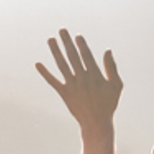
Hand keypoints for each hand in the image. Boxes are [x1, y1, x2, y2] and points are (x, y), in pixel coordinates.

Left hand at [36, 30, 122, 153]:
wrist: (96, 122)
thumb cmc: (108, 103)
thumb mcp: (116, 86)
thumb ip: (112, 68)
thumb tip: (107, 51)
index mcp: (95, 75)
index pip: (86, 56)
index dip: (81, 45)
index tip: (77, 36)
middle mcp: (82, 78)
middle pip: (72, 56)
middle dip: (67, 42)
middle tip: (62, 30)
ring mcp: (72, 86)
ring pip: (61, 65)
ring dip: (55, 51)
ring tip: (50, 40)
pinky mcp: (64, 93)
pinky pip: (53, 81)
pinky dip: (45, 73)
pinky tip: (37, 64)